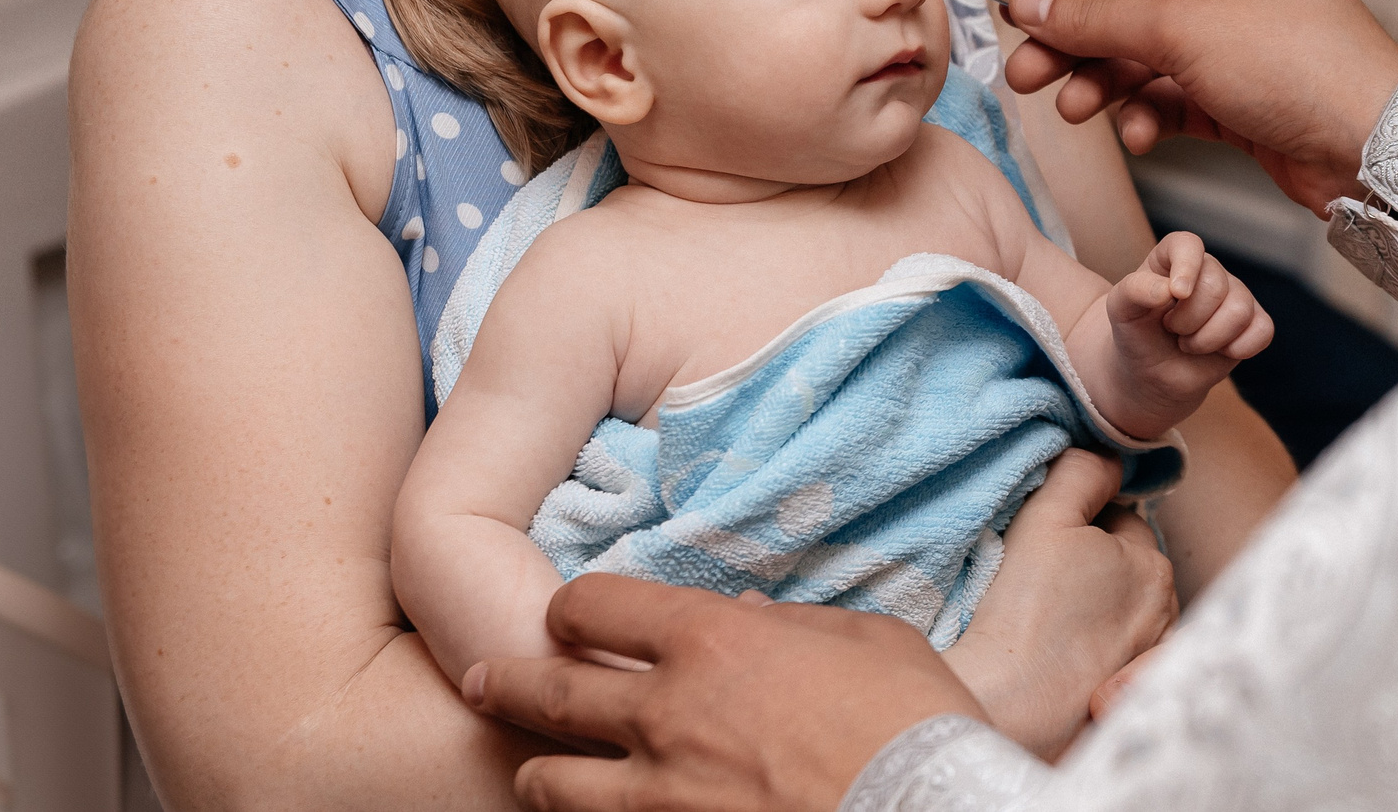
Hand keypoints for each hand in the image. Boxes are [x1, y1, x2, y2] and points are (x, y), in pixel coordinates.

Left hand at [472, 577, 981, 811]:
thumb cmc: (915, 721)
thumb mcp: (867, 638)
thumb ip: (795, 624)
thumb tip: (751, 616)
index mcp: (712, 642)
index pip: (597, 606)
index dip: (574, 608)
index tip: (574, 616)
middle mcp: (666, 715)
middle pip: (549, 692)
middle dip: (506, 681)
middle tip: (482, 678)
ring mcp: (661, 797)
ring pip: (552, 784)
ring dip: (535, 773)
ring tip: (529, 772)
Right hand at [942, 449, 1176, 755]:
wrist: (1012, 704)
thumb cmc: (1026, 609)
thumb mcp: (1046, 517)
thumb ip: (1081, 473)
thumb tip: (1107, 454)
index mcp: (1152, 564)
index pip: (1121, 521)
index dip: (1081, 521)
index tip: (1045, 541)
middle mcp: (1165, 613)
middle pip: (1128, 568)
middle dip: (1097, 566)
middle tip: (1044, 579)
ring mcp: (1152, 661)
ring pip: (1127, 612)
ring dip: (1101, 609)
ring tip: (1052, 620)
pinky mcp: (1134, 700)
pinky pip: (1125, 659)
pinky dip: (1104, 652)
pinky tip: (1068, 656)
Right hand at [1003, 0, 1397, 212]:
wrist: (1376, 153)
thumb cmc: (1310, 72)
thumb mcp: (1188, 34)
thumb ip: (1103, 19)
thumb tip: (1038, 4)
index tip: (1020, 13)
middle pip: (1130, 2)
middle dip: (1078, 41)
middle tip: (1029, 71)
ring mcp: (1240, 37)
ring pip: (1146, 52)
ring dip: (1106, 82)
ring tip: (1076, 109)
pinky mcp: (1241, 91)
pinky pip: (1173, 94)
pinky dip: (1148, 113)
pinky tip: (1140, 134)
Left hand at [1104, 233, 1273, 423]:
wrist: (1150, 373)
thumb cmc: (1135, 333)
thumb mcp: (1120, 310)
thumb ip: (1135, 290)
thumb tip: (1169, 290)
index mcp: (1174, 257)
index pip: (1188, 245)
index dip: (1186, 267)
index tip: (1176, 294)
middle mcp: (1209, 271)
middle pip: (1215, 286)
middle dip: (1189, 320)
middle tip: (1171, 330)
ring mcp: (1235, 295)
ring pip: (1240, 310)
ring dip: (1208, 339)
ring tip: (1188, 343)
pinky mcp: (1254, 322)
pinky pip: (1263, 330)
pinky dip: (1239, 348)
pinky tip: (1219, 352)